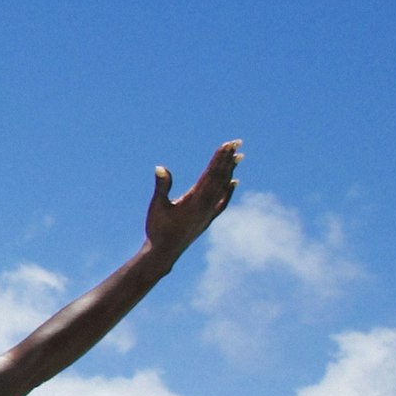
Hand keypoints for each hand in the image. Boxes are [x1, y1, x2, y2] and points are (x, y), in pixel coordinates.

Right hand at [145, 140, 241, 261]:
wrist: (164, 252)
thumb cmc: (157, 229)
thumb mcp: (157, 206)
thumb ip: (162, 186)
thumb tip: (160, 167)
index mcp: (196, 199)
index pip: (211, 173)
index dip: (219, 157)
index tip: (227, 144)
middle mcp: (207, 205)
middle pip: (221, 177)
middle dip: (228, 159)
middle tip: (237, 142)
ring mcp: (209, 212)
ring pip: (223, 187)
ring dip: (230, 171)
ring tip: (238, 157)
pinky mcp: (208, 219)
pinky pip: (223, 201)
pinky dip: (229, 190)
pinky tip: (233, 182)